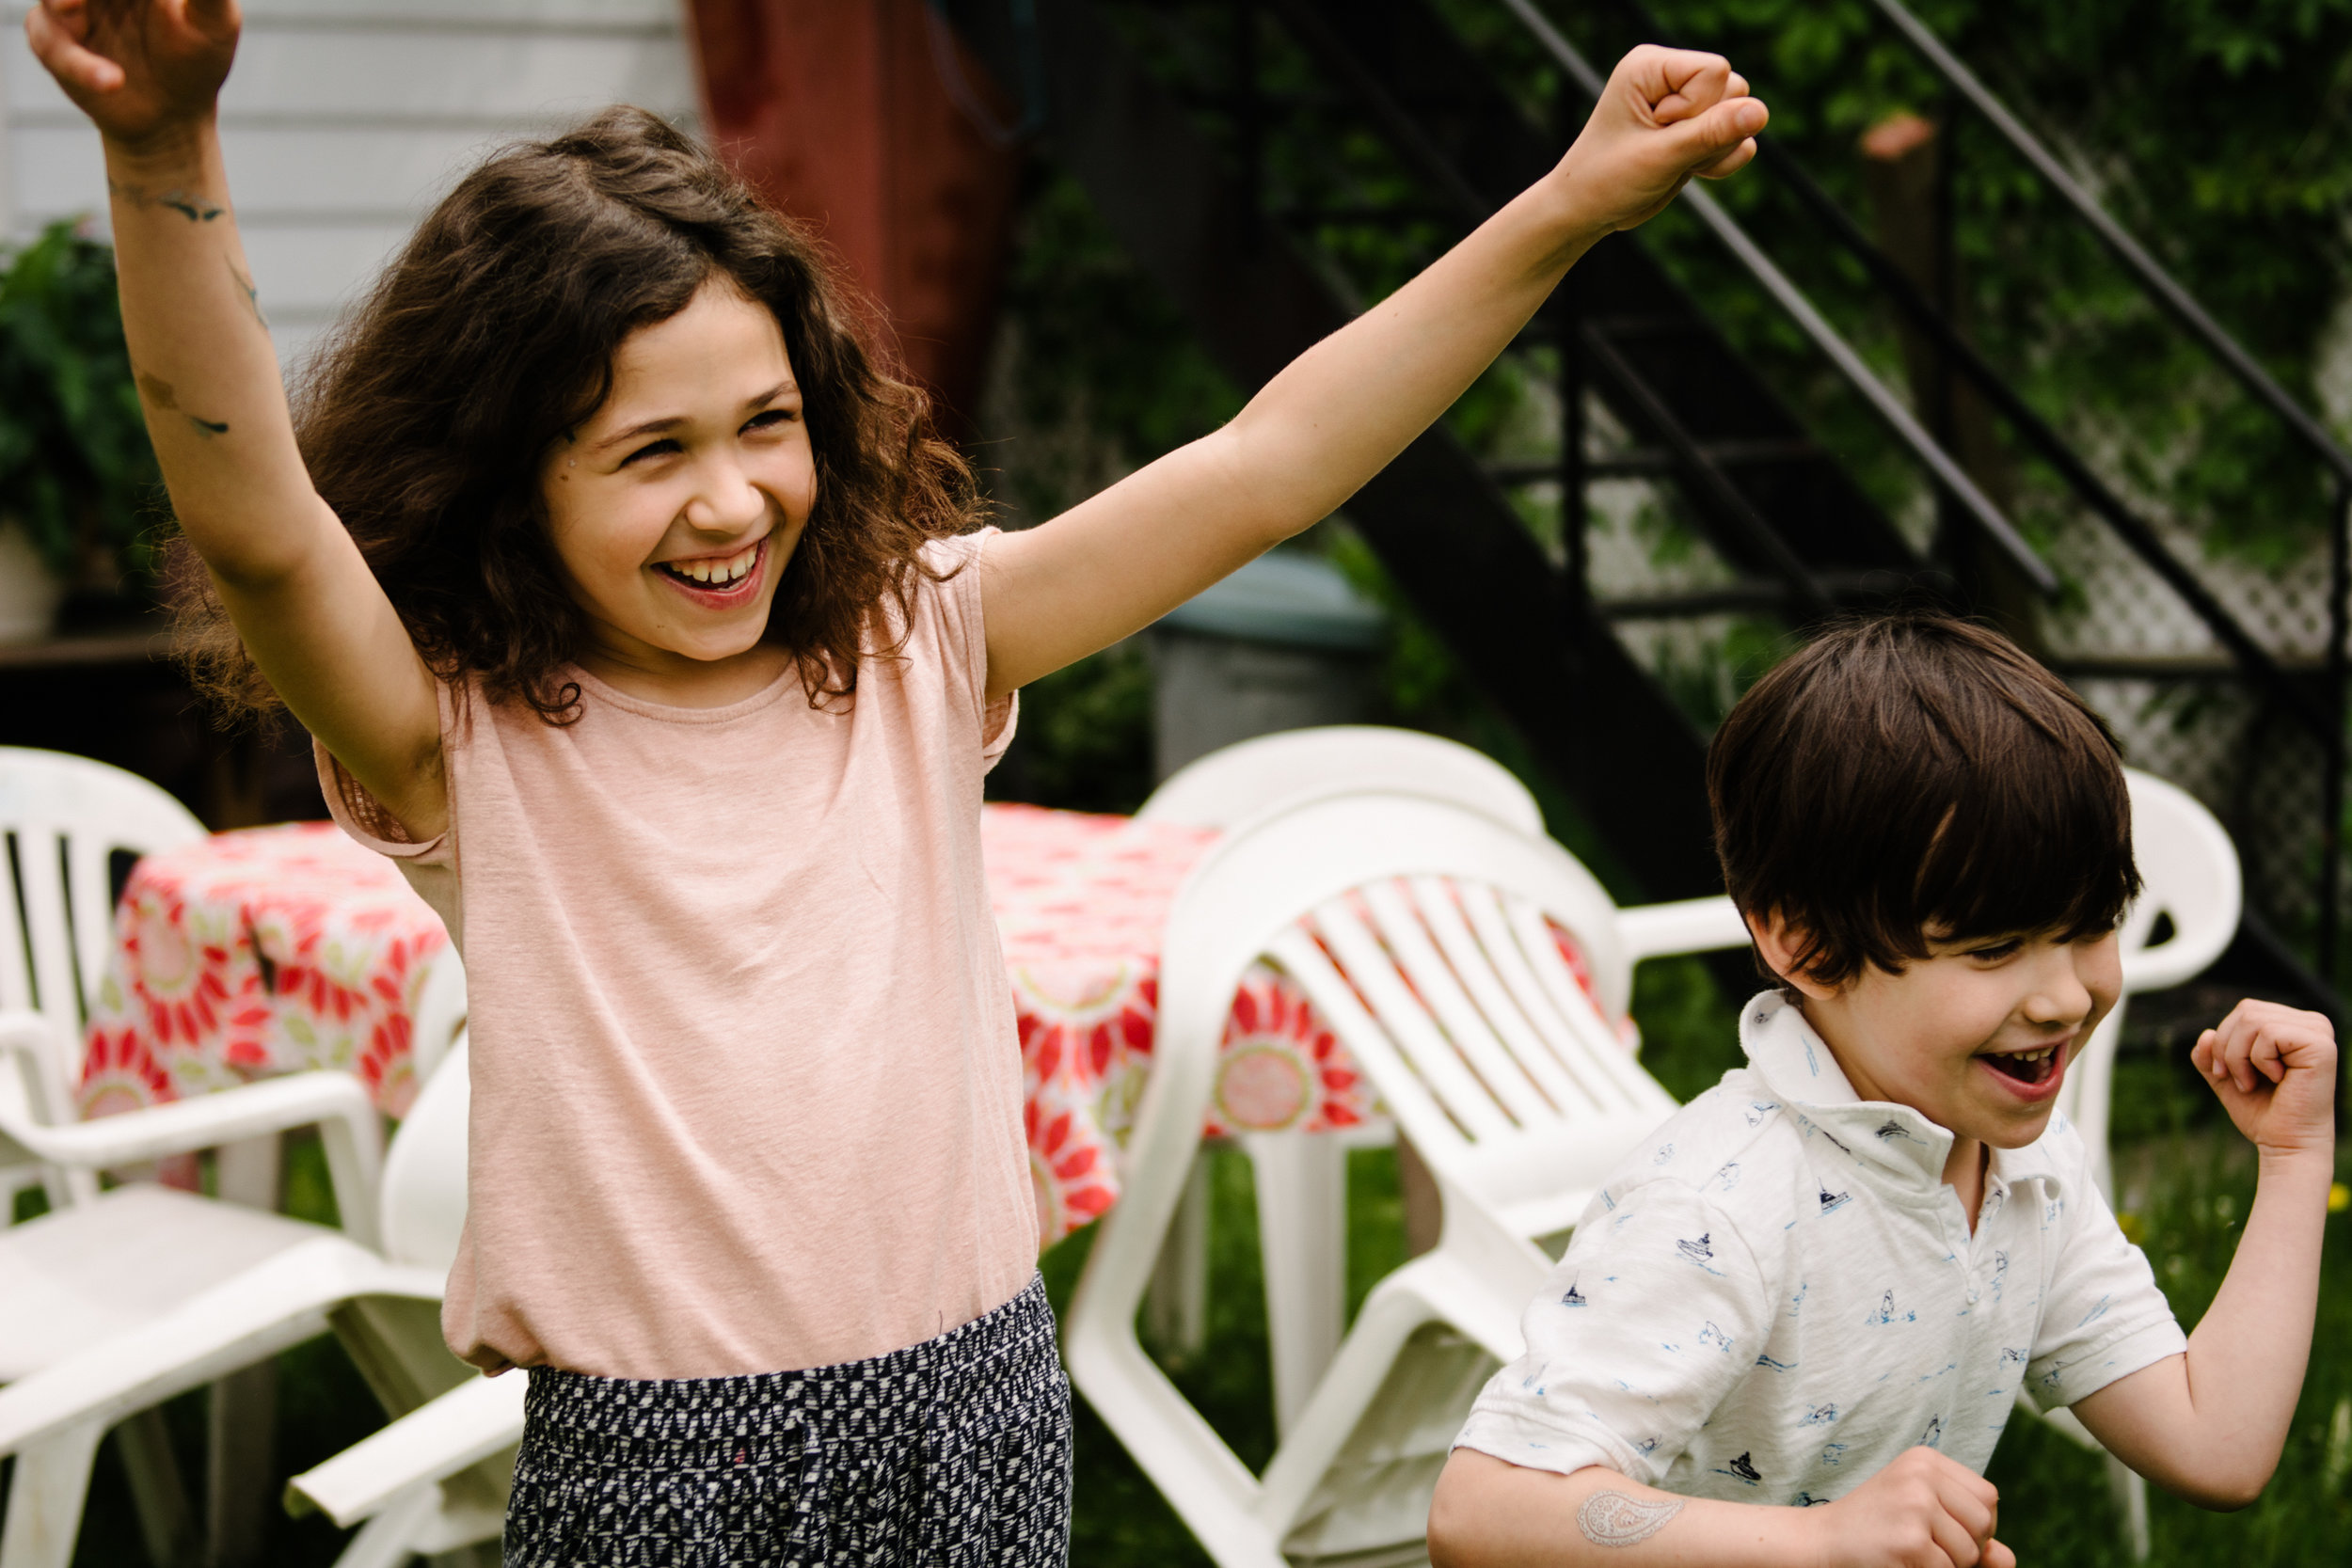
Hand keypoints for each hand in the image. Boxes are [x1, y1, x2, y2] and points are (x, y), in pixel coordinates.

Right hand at [26, 0, 238, 151]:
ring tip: (73, 7)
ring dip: (63, 2)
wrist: (172, 113)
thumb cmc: (197, 56)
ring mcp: (66, 4)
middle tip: (83, 2)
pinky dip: (81, 65)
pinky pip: (53, 45)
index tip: (156, 2)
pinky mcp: (52, 41)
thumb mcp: (216, 19)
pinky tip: (113, 80)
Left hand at [1553, 45, 1766, 233]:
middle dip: (1708, 130)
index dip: (1696, 110)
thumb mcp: (1659, 157)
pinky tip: (1686, 169)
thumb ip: (1712, 133)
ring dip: (1715, 148)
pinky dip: (1720, 160)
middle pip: (1735, 88)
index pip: (1715, 71)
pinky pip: (1739, 138)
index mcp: (1651, 66)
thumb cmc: (1606, 179)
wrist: (1587, 212)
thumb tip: (1761, 112)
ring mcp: (1686, 102)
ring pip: (1742, 113)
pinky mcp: (1697, 128)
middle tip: (1662, 150)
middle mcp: (1670, 76)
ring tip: (1672, 161)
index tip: (1655, 130)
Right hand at [1808, 1447, 2013, 1567]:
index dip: (1977, 1525)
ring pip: (1970, 1552)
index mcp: (1924, 1459)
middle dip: (1967, 1547)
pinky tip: (1900, 1561)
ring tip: (1912, 1554)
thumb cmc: (1876, 1532)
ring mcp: (1915, 1504)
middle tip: (1928, 1547)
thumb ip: (1971, 1534)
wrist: (1821, 1542)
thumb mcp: (1925, 1518)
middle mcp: (1921, 1474)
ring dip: (1949, 1566)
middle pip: (1983, 1522)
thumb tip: (2005, 1557)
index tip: (1944, 1531)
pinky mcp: (1909, 1538)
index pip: (1987, 1497)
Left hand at [2192, 999, 2336, 1157]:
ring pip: (2253, 1020)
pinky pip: (2269, 1033)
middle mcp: (2312, 1023)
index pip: (2246, 1009)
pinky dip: (2259, 1060)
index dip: (2224, 1039)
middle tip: (2240, 1081)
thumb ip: (2210, 1052)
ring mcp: (2319, 1032)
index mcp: (2294, 1024)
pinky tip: (2278, 1079)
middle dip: (2228, 1049)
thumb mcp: (2224, 1074)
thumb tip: (2207, 1034)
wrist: (2284, 1143)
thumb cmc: (2261, 1111)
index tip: (2224, 1073)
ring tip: (2253, 1083)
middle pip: (2247, 1010)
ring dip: (2239, 1057)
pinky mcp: (2322, 1045)